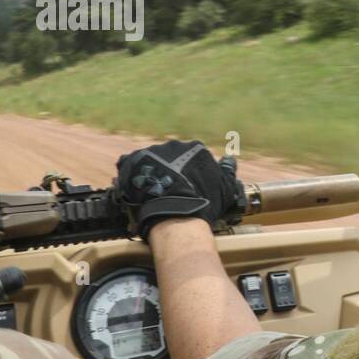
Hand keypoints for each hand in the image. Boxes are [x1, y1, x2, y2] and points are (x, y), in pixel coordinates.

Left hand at [115, 140, 243, 239]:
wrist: (176, 213)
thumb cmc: (204, 202)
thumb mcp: (226, 188)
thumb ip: (228, 172)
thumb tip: (230, 161)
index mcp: (195, 148)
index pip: (191, 157)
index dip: (188, 173)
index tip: (187, 187)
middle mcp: (173, 145)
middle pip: (169, 157)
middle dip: (168, 171)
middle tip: (169, 191)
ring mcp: (151, 152)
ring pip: (150, 161)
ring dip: (150, 174)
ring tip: (152, 194)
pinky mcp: (131, 161)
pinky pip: (129, 166)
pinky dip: (132, 177)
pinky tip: (137, 191)